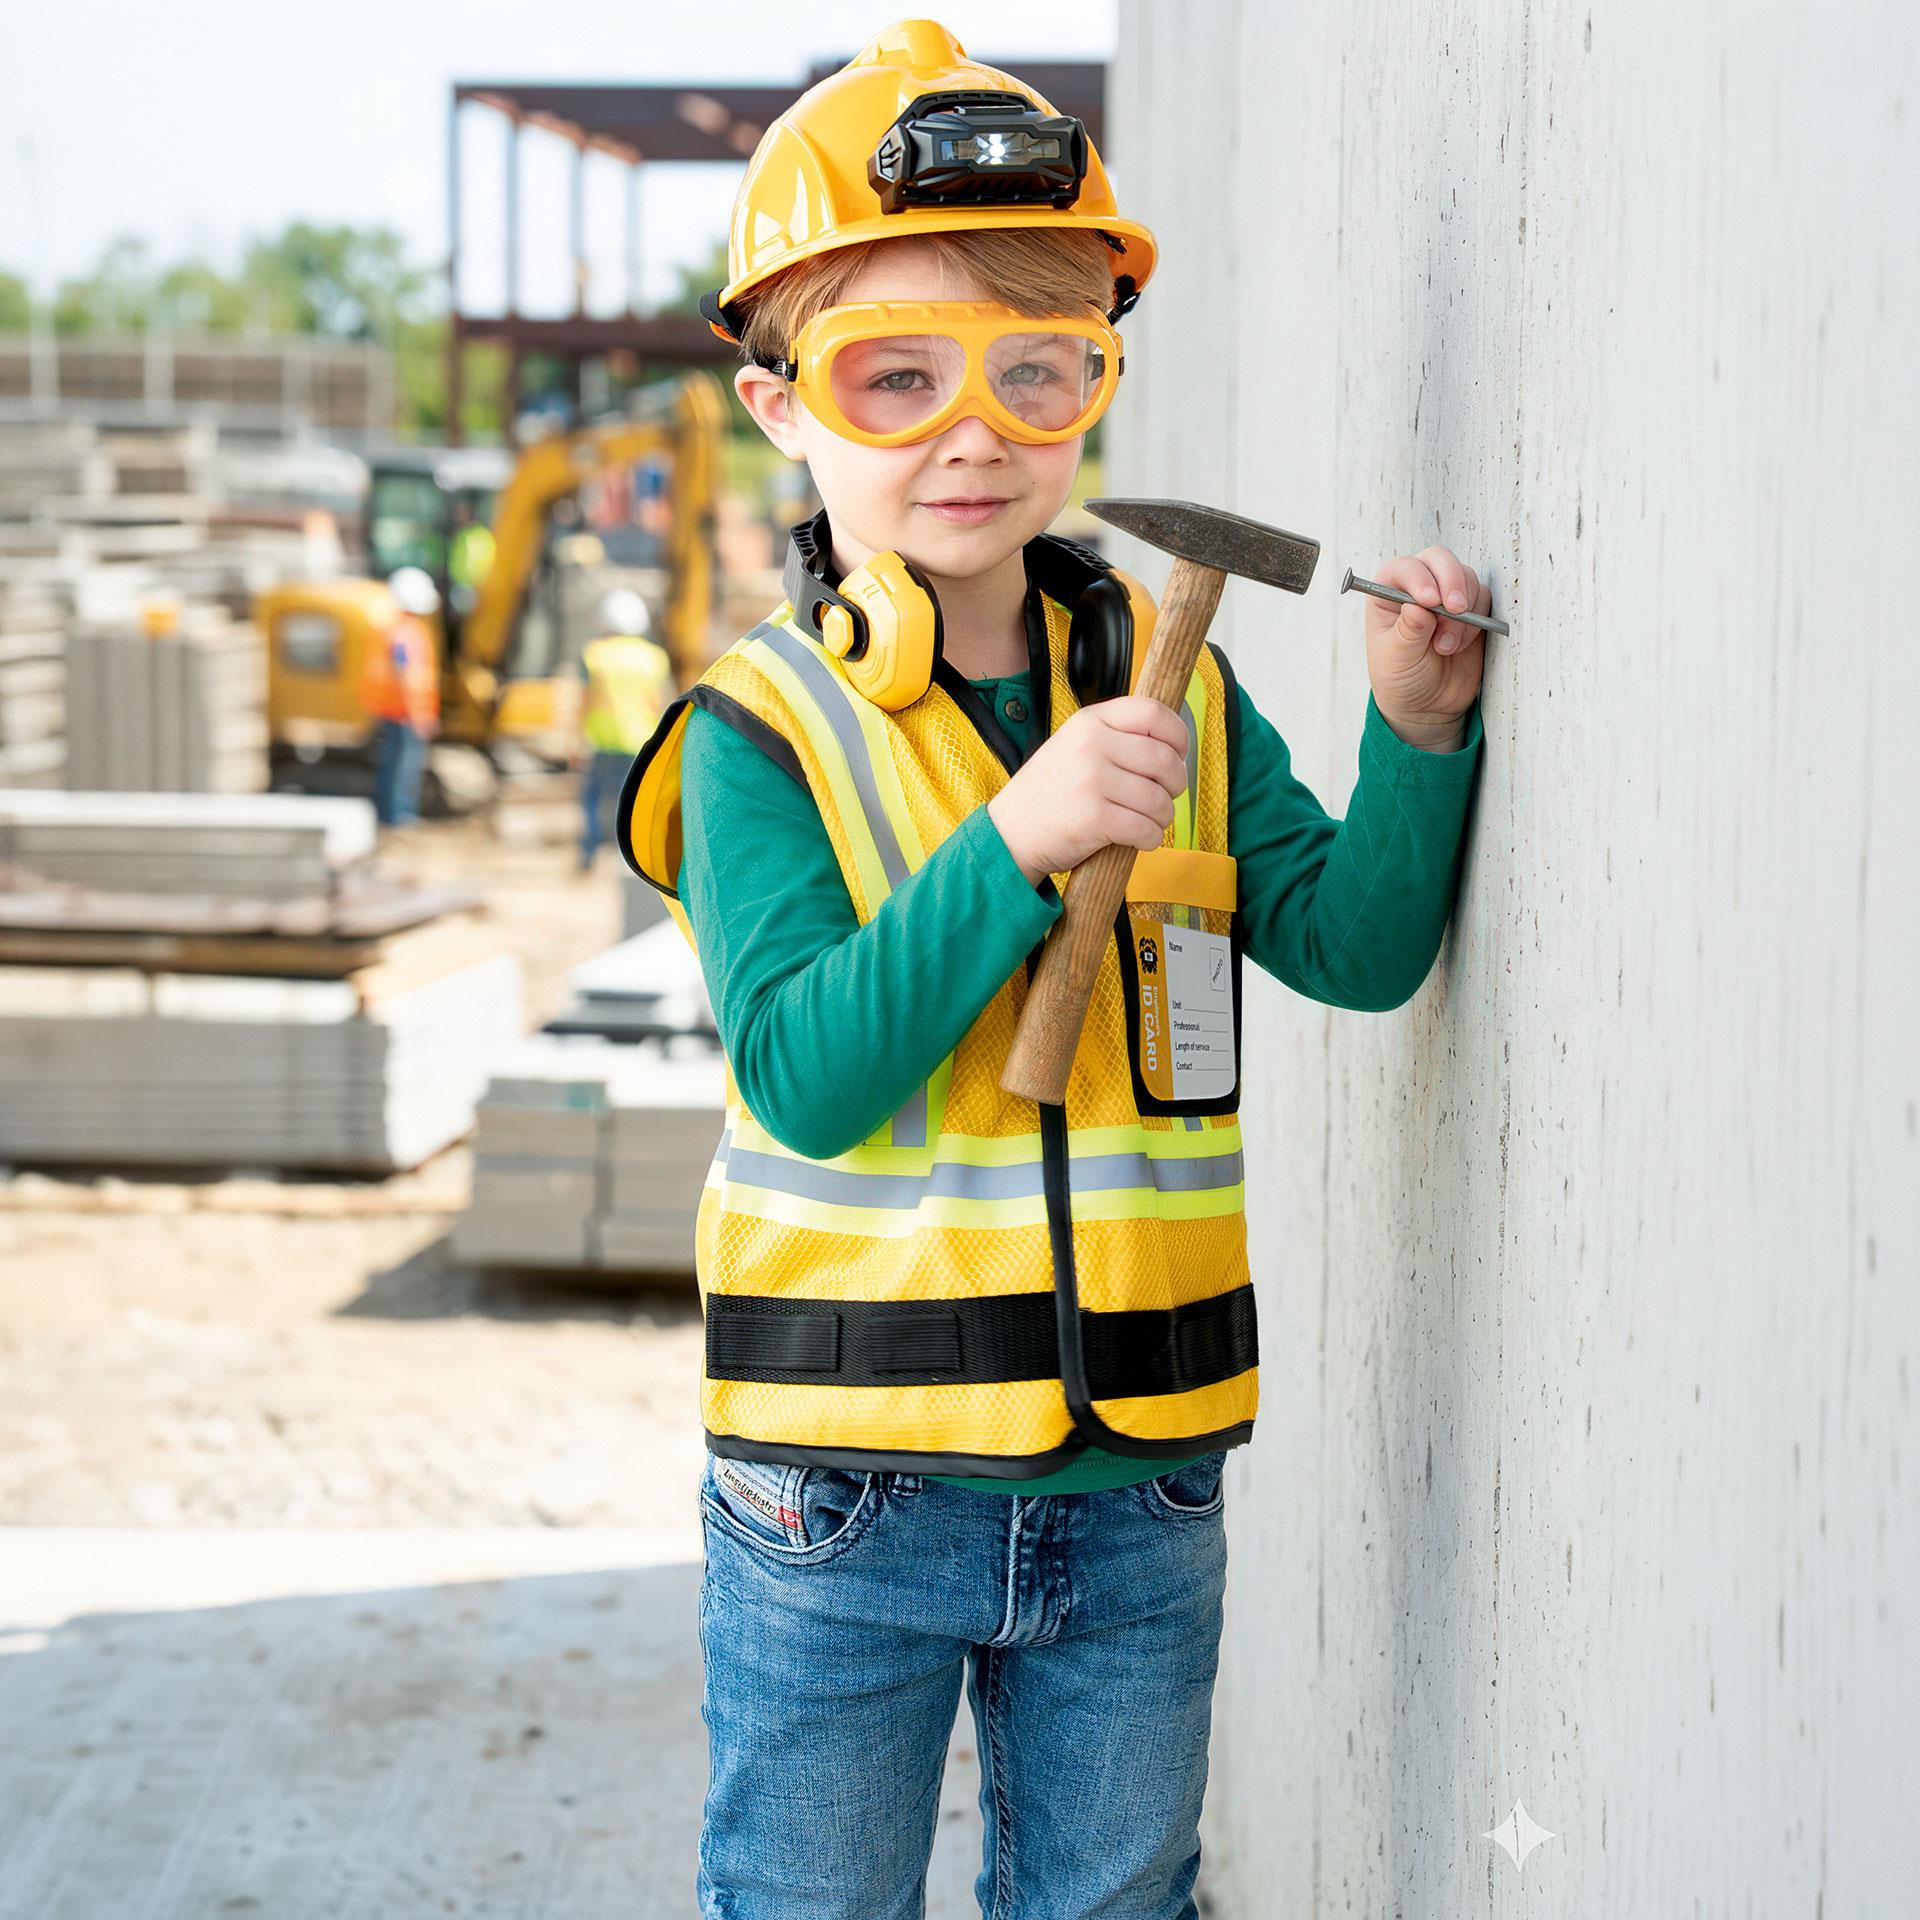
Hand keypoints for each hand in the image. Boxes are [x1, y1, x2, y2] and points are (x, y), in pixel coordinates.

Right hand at [986, 695, 1189, 887]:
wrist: (1011, 831)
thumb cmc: (1049, 792)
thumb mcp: (1074, 744)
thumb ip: (1115, 736)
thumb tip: (1170, 744)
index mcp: (1090, 722)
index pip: (1152, 713)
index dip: (1177, 734)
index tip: (1179, 752)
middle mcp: (1092, 746)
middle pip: (1164, 758)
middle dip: (1176, 783)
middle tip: (1166, 795)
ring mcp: (1093, 781)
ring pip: (1159, 798)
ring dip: (1164, 816)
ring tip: (1150, 820)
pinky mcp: (1095, 818)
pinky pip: (1145, 828)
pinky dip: (1151, 838)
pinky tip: (1140, 838)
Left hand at [1362, 544, 1489, 750]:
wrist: (1427, 705)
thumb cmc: (1401, 680)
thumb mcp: (1396, 660)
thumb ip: (1407, 632)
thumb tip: (1417, 606)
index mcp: (1387, 594)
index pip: (1403, 567)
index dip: (1419, 577)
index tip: (1429, 601)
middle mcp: (1417, 587)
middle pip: (1439, 559)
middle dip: (1451, 581)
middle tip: (1455, 611)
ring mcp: (1446, 595)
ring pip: (1466, 578)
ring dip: (1463, 611)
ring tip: (1445, 647)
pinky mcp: (1471, 609)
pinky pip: (1483, 599)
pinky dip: (1477, 620)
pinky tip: (1459, 646)